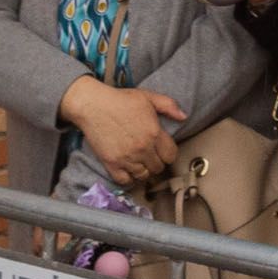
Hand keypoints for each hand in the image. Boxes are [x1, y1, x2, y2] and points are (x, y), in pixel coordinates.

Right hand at [61, 78, 186, 188]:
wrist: (93, 105)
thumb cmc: (120, 99)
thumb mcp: (148, 97)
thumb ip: (169, 106)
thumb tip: (184, 117)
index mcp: (154, 133)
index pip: (170, 155)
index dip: (168, 153)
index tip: (162, 150)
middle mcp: (142, 148)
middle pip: (158, 167)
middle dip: (156, 162)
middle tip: (150, 155)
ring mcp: (127, 158)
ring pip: (143, 176)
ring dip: (143, 170)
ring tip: (139, 161)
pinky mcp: (111, 164)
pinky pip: (125, 181)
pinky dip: (128, 178)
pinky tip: (128, 169)